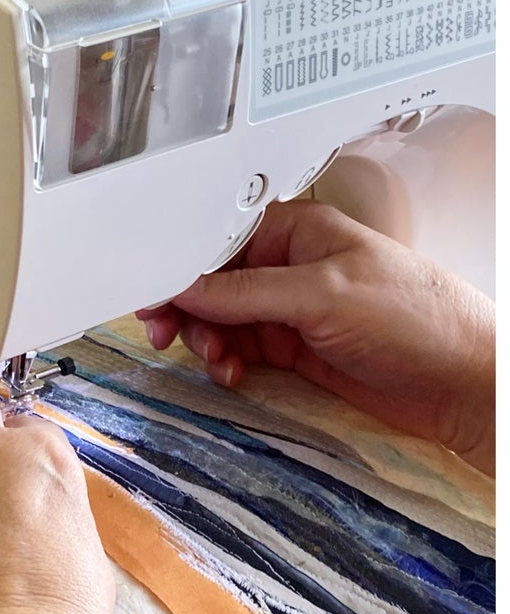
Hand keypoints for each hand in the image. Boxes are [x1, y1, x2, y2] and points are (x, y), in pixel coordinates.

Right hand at [137, 199, 494, 473]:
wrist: (462, 382)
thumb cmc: (418, 317)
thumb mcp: (322, 295)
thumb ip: (246, 291)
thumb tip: (183, 287)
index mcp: (296, 231)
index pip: (216, 241)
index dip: (179, 266)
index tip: (151, 292)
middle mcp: (287, 267)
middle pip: (208, 284)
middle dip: (187, 310)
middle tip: (168, 334)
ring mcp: (288, 310)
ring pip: (218, 322)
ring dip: (206, 342)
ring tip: (218, 360)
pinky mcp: (292, 350)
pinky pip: (238, 352)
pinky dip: (227, 364)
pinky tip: (235, 374)